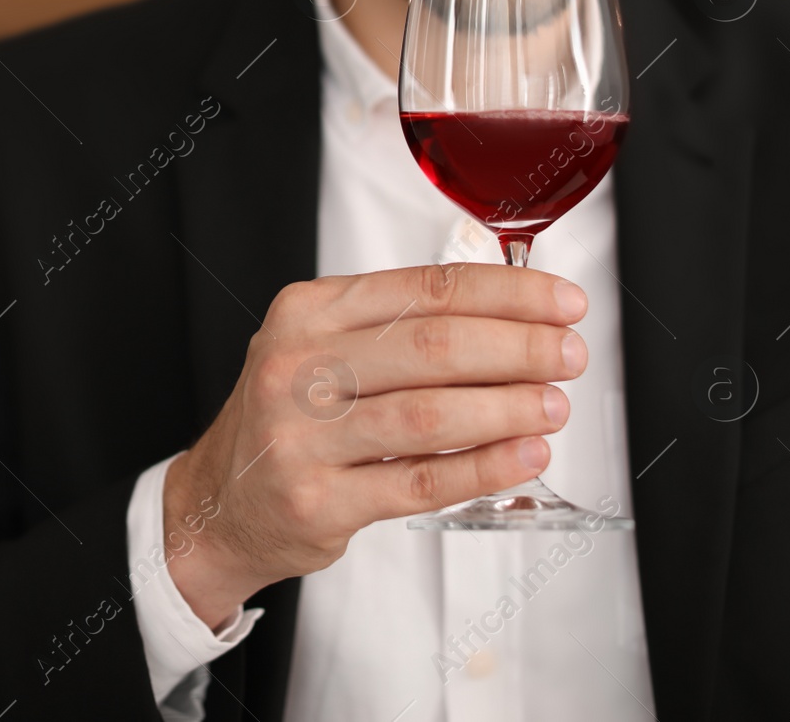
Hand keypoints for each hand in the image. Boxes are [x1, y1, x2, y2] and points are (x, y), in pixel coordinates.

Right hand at [162, 262, 587, 627]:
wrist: (221, 501)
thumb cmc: (291, 418)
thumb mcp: (320, 347)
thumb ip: (398, 326)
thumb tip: (513, 317)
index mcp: (307, 313)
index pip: (424, 289)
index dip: (507, 293)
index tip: (561, 302)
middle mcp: (298, 366)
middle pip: (433, 346)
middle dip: (519, 347)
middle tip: (568, 356)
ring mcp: (302, 435)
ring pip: (430, 414)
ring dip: (508, 407)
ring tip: (553, 406)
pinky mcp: (318, 499)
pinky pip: (419, 481)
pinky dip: (483, 467)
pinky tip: (524, 455)